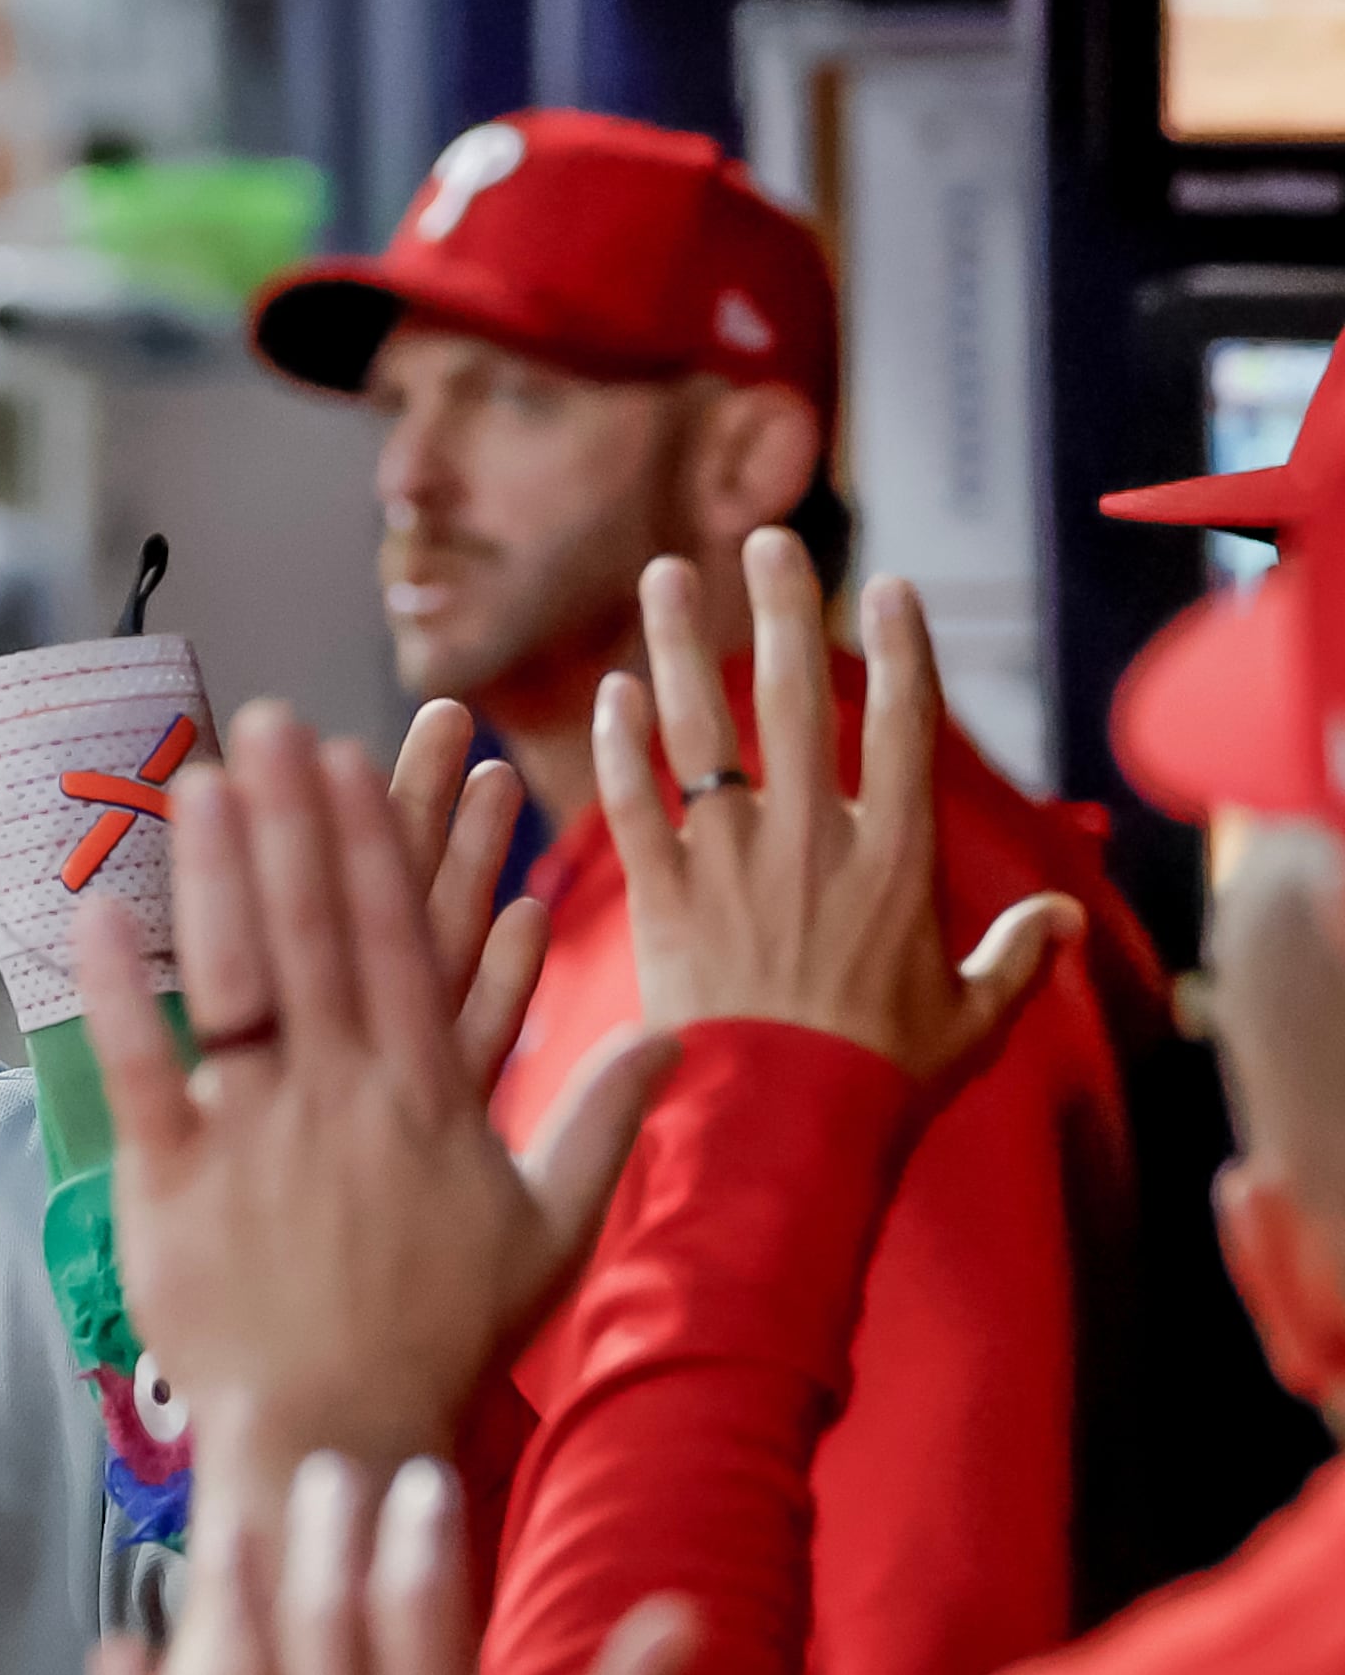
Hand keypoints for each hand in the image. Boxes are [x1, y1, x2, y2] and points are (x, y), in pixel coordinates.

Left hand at [73, 703, 672, 1474]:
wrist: (341, 1436)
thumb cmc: (440, 1338)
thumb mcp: (548, 1229)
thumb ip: (606, 1122)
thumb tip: (677, 1040)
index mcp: (425, 1099)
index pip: (397, 942)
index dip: (368, 842)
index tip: (347, 758)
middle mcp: (341, 1100)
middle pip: (313, 934)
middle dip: (289, 819)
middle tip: (264, 722)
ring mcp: (254, 1137)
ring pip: (234, 981)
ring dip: (214, 875)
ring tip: (195, 781)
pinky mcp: (173, 1184)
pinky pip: (142, 1070)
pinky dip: (120, 992)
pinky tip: (98, 912)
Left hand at [95, 1455, 693, 1674]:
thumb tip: (674, 1618)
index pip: (424, 1610)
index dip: (419, 1535)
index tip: (415, 1477)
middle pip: (325, 1621)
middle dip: (323, 1536)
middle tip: (318, 1468)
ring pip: (240, 1674)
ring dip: (231, 1591)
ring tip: (227, 1525)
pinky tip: (114, 1649)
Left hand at [598, 530, 1074, 1082]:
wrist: (783, 1133)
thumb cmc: (881, 1085)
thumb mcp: (970, 1023)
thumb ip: (1015, 959)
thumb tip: (1062, 920)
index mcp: (897, 859)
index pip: (903, 727)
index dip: (900, 649)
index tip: (886, 584)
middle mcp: (812, 841)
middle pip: (797, 699)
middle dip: (779, 611)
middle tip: (760, 540)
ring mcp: (732, 864)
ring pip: (700, 731)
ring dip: (681, 646)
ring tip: (664, 576)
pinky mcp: (662, 899)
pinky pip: (634, 804)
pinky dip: (620, 747)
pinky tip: (611, 692)